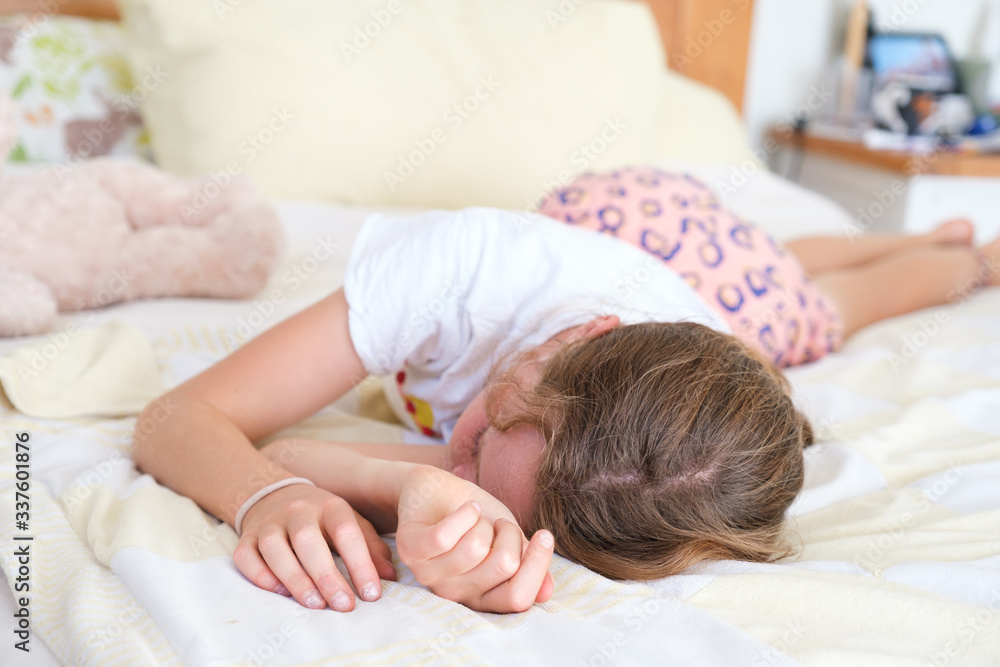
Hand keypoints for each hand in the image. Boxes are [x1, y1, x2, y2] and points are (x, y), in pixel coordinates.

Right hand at [233, 483, 396, 611]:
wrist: (275, 494)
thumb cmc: (322, 518)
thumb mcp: (351, 521)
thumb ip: (371, 546)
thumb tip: (389, 575)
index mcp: (330, 506)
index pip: (346, 532)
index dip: (360, 564)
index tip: (372, 594)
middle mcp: (297, 511)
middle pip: (308, 540)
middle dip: (327, 576)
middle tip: (344, 606)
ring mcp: (269, 523)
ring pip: (275, 549)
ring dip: (295, 579)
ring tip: (314, 604)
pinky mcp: (247, 537)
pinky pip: (246, 556)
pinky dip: (260, 575)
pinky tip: (278, 592)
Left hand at [396, 466, 554, 612]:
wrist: (436, 489)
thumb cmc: (475, 517)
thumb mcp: (508, 539)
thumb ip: (525, 564)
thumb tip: (547, 592)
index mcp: (481, 595)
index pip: (517, 599)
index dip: (537, 567)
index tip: (544, 535)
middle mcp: (455, 592)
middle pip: (504, 566)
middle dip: (510, 533)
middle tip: (497, 524)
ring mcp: (429, 574)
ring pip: (476, 547)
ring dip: (483, 521)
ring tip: (474, 517)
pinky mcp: (410, 550)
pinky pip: (445, 536)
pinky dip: (465, 512)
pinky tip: (466, 508)